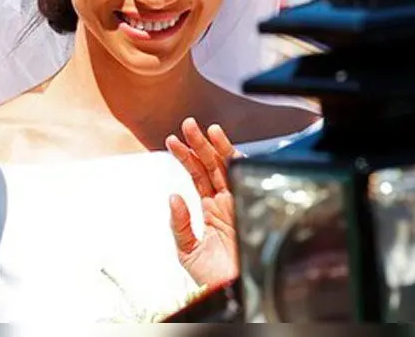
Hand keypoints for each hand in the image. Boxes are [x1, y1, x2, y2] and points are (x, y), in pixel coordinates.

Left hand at [166, 118, 242, 289]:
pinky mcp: (247, 205)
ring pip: (225, 166)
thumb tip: (172, 197)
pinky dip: (231, 158)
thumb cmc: (214, 278)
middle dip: (198, 144)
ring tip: (200, 128)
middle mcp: (225, 203)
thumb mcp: (188, 250)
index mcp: (212, 211)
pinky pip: (240, 176)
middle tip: (186, 124)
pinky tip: (220, 143)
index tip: (171, 141)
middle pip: (211, 166)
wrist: (235, 293)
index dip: (185, 158)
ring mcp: (237, 202)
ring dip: (213, 145)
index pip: (198, 176)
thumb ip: (179, 224)